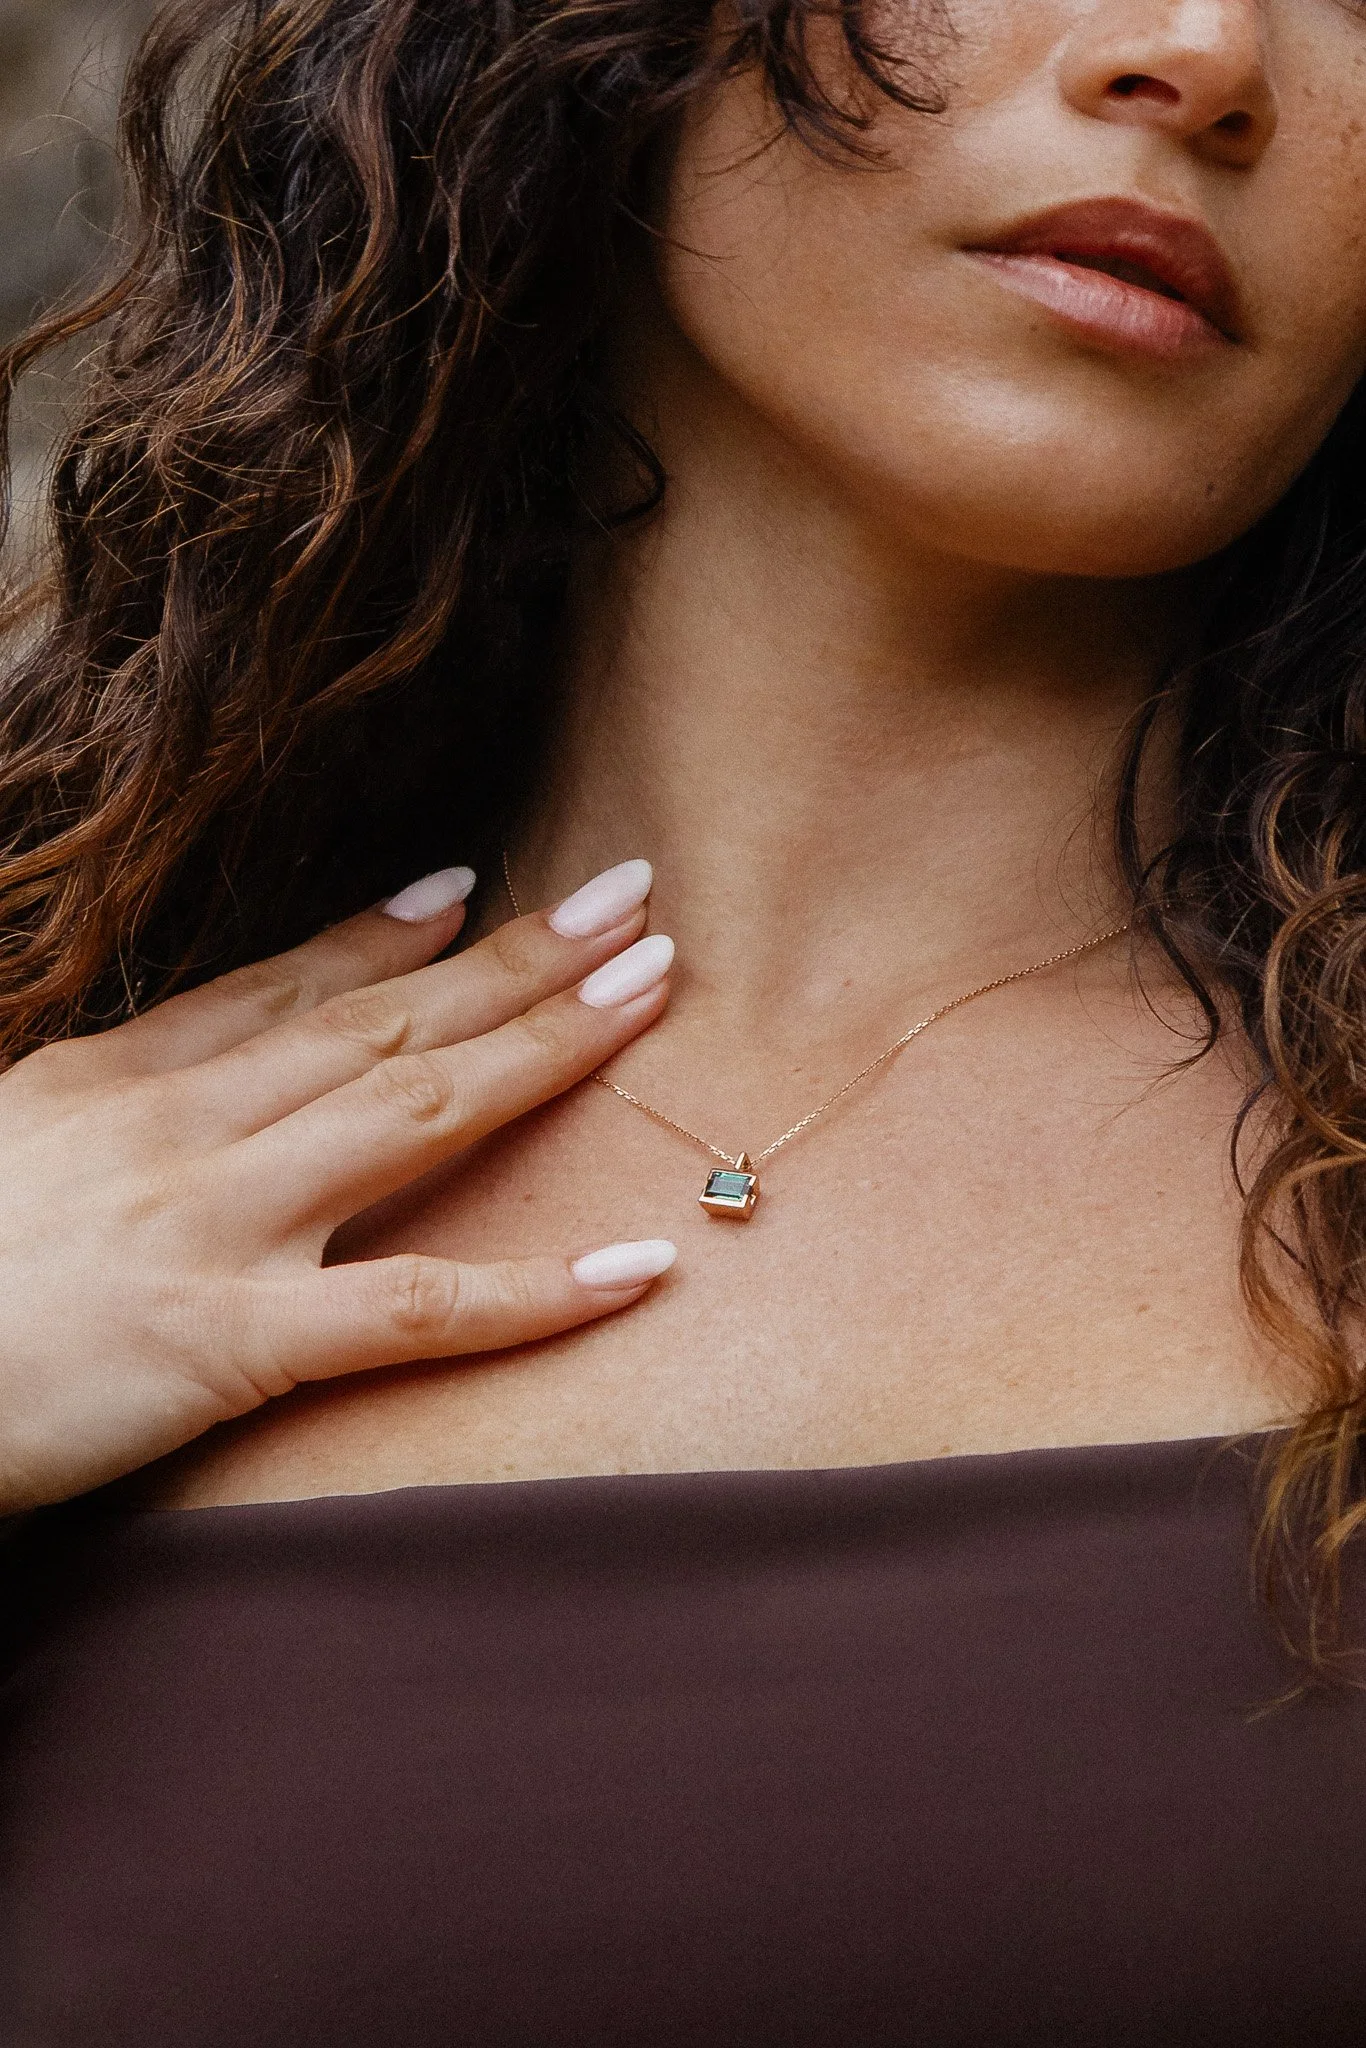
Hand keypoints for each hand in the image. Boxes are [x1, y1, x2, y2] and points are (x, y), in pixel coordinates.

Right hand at [0, 860, 675, 1511]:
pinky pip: (412, 1310)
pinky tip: (636, 1270)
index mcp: (122, 1080)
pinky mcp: (229, 1341)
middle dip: (515, 959)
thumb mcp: (7, 1139)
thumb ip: (102, 1096)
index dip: (390, 936)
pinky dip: (535, 1295)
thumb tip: (170, 1059)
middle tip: (630, 899)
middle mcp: (184, 1127)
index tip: (474, 889)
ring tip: (652, 991)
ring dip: (547, 1046)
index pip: (285, 988)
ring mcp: (214, 1224)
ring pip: (416, 1113)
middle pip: (383, 1024)